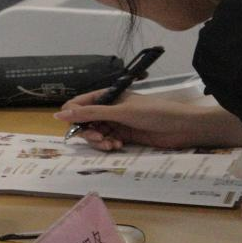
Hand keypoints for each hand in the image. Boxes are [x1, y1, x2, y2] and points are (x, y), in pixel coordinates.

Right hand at [53, 90, 241, 151]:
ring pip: (96, 133)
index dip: (73, 116)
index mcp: (107, 95)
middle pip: (85, 121)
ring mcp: (117, 123)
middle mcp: (109, 108)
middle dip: (88, 132)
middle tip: (100, 139)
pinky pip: (107, 141)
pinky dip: (109, 145)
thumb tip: (59, 113)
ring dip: (99, 141)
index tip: (74, 128)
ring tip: (111, 145)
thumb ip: (90, 113)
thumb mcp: (120, 112)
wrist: (182, 127)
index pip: (79, 103)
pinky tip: (118, 146)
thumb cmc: (153, 113)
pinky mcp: (124, 136)